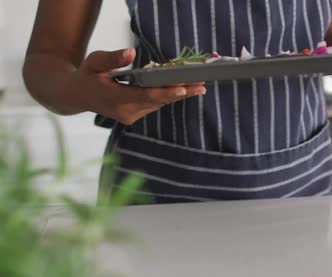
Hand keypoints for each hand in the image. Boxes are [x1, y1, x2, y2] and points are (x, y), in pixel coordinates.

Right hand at [66, 48, 205, 124]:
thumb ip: (113, 58)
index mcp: (115, 99)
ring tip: (199, 87)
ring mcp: (131, 116)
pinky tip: (185, 89)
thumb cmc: (87, 75)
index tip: (183, 88)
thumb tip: (131, 53)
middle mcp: (126, 111)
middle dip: (180, 93)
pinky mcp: (135, 116)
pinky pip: (155, 105)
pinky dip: (168, 96)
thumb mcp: (94, 62)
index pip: (145, 96)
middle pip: (158, 101)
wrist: (77, 96)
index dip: (165, 92)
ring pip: (159, 104)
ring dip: (178, 95)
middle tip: (201, 86)